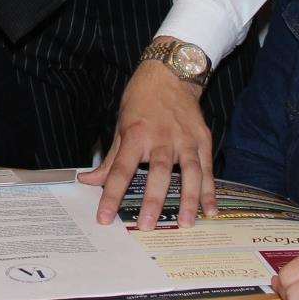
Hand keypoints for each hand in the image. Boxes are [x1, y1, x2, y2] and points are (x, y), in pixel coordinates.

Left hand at [78, 61, 214, 227]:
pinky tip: (209, 210)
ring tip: (184, 223)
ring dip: (188, 199)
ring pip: (189, 173)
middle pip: (158, 173)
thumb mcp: (120, 125)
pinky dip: (210, 190)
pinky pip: (207, 168)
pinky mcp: (203, 139)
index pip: (120, 170)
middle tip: (147, 226)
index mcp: (136, 134)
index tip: (104, 217)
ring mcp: (185, 139)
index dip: (110, 195)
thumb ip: (110, 158)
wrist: (170, 73)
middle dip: (153, 201)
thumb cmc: (141, 99)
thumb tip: (88, 181)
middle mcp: (162, 137)